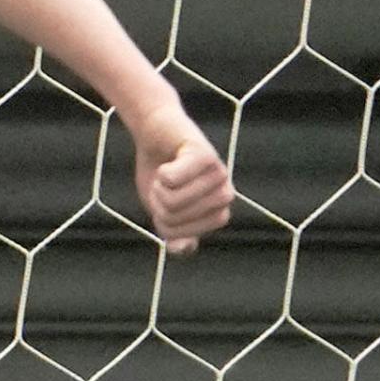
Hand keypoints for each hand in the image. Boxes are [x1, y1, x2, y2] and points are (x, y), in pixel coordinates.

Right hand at [132, 111, 229, 253]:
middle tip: (163, 184)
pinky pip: (173, 179)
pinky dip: (161, 173)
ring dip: (157, 187)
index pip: (188, 237)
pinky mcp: (205, 154)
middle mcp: (224, 193)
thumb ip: (174, 231)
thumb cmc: (160, 171)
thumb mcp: (162, 209)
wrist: (155, 132)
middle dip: (158, 204)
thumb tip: (182, 248)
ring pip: (173, 201)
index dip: (167, 225)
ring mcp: (218, 174)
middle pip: (176, 218)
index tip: (165, 204)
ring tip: (164, 173)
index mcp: (217, 210)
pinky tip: (167, 161)